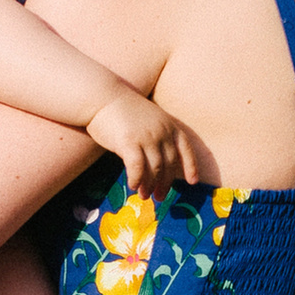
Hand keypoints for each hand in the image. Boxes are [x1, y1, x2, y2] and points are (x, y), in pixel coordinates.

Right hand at [87, 86, 209, 197]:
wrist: (102, 97)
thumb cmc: (122, 110)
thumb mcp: (149, 119)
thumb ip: (157, 136)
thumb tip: (159, 163)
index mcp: (169, 125)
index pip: (186, 149)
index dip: (191, 166)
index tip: (192, 182)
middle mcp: (161, 131)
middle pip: (169, 164)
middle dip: (165, 184)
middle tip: (159, 197)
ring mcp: (146, 137)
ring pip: (154, 169)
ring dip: (149, 185)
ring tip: (144, 195)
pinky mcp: (129, 142)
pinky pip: (137, 168)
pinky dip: (136, 179)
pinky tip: (132, 186)